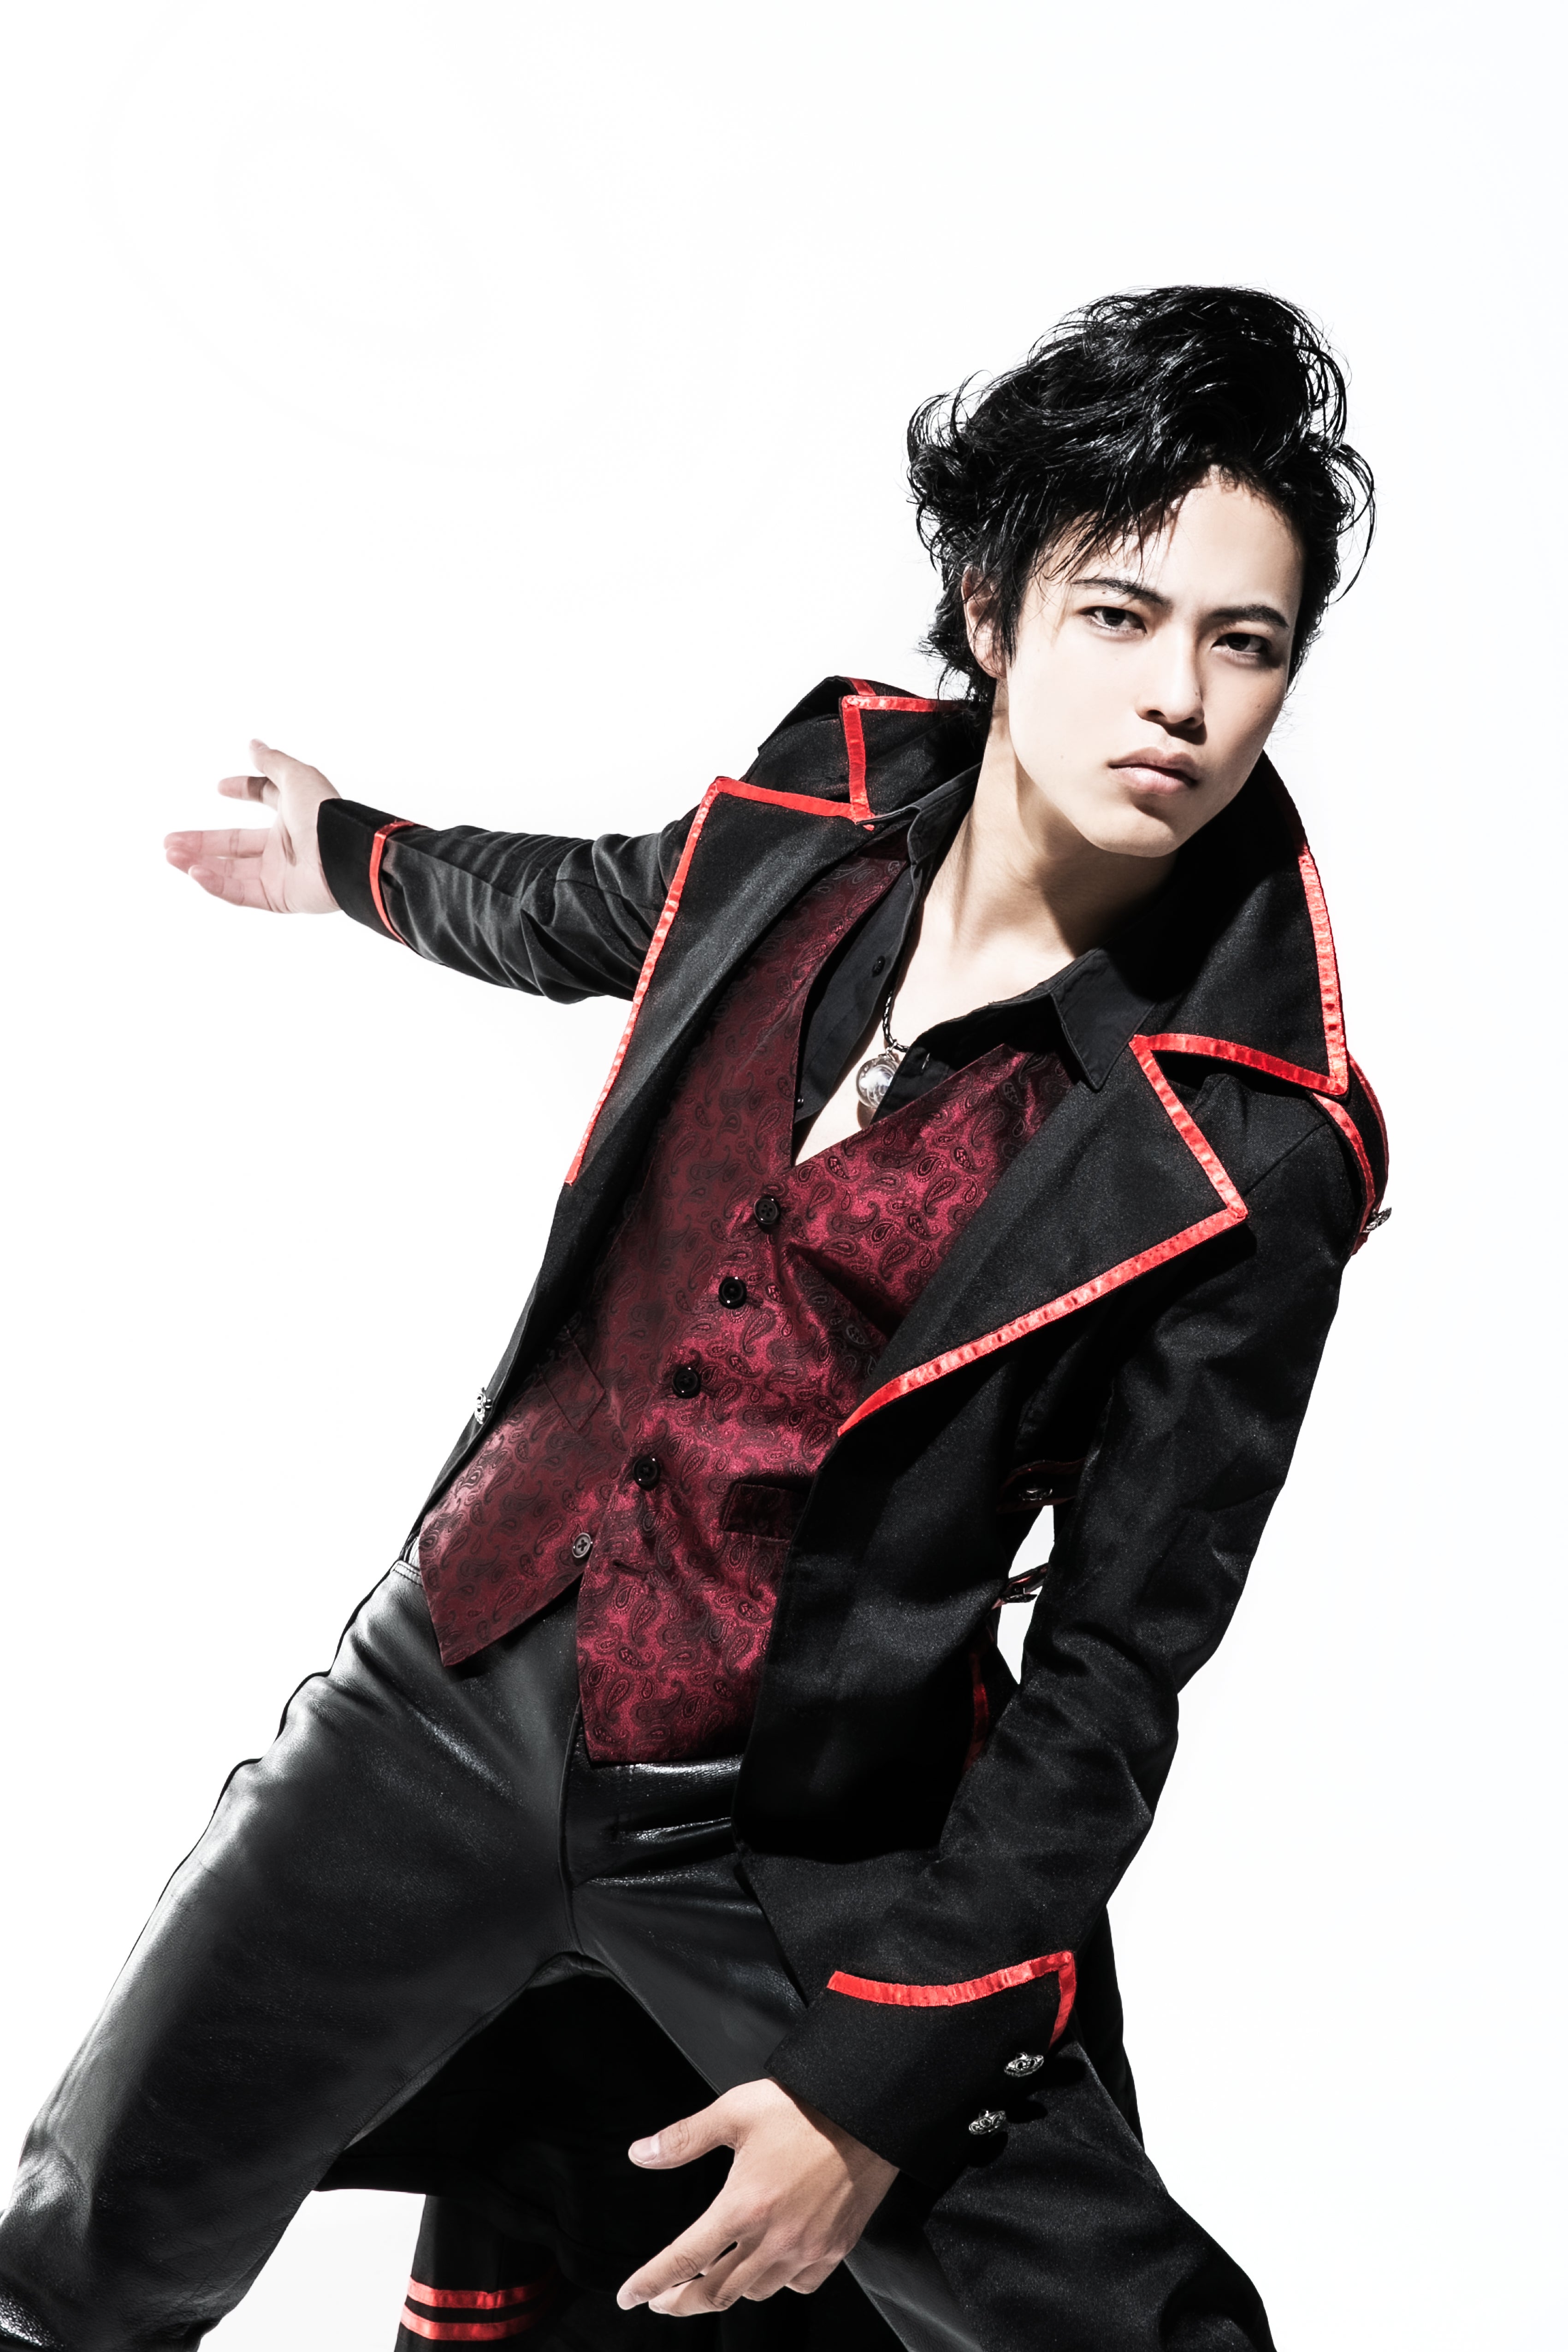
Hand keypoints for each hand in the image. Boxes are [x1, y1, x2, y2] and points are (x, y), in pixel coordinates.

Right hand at [165, 740, 340, 912]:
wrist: (343, 854)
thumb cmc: (325, 814)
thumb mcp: (296, 777)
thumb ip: (272, 763)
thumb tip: (253, 745)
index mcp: (294, 813)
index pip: (265, 798)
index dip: (243, 789)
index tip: (220, 786)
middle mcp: (286, 845)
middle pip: (235, 843)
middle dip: (201, 841)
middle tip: (170, 841)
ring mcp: (281, 874)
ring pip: (231, 870)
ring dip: (199, 862)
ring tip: (171, 854)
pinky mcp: (278, 897)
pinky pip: (240, 893)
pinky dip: (216, 884)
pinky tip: (194, 872)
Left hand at [617, 2078, 896, 2316]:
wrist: (866, 2111)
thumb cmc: (802, 2107)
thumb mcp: (735, 2111)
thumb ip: (683, 2138)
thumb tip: (640, 2154)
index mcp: (742, 2206)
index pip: (683, 2259)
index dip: (650, 2282)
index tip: (628, 2297)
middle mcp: (773, 2239)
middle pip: (715, 2292)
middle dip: (680, 2302)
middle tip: (662, 2301)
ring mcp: (806, 2249)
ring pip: (754, 2292)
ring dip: (725, 2291)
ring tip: (710, 2277)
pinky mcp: (834, 2250)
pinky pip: (796, 2285)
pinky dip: (775, 2282)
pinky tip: (767, 2266)